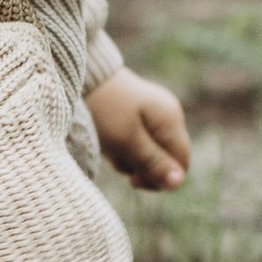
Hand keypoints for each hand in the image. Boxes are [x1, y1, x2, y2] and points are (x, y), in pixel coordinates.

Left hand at [89, 63, 191, 191]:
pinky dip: (124, 148)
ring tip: (110, 149)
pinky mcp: (139, 115)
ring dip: (130, 159)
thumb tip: (178, 183)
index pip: (181, 163)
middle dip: (143, 168)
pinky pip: (138, 142)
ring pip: (150, 153)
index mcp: (170, 120)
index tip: (133, 181)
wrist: (80, 78)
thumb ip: (153, 163)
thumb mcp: (126, 141)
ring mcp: (154, 114)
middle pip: (167, 159)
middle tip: (118, 162)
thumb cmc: (103, 109)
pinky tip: (109, 142)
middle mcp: (168, 116)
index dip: (162, 179)